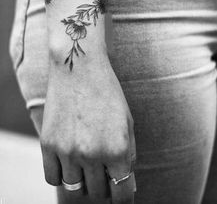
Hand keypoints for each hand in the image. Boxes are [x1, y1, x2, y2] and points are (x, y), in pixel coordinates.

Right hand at [40, 56, 135, 203]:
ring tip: (87, 163)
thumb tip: (122, 182)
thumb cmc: (108, 92)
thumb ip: (127, 155)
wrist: (79, 67)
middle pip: (98, 193)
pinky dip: (62, 176)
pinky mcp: (47, 144)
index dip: (122, 196)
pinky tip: (69, 162)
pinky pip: (52, 178)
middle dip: (104, 186)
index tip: (120, 191)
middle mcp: (92, 155)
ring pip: (75, 188)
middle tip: (104, 171)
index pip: (122, 195)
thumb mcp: (127, 122)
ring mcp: (67, 151)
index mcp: (117, 150)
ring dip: (83, 181)